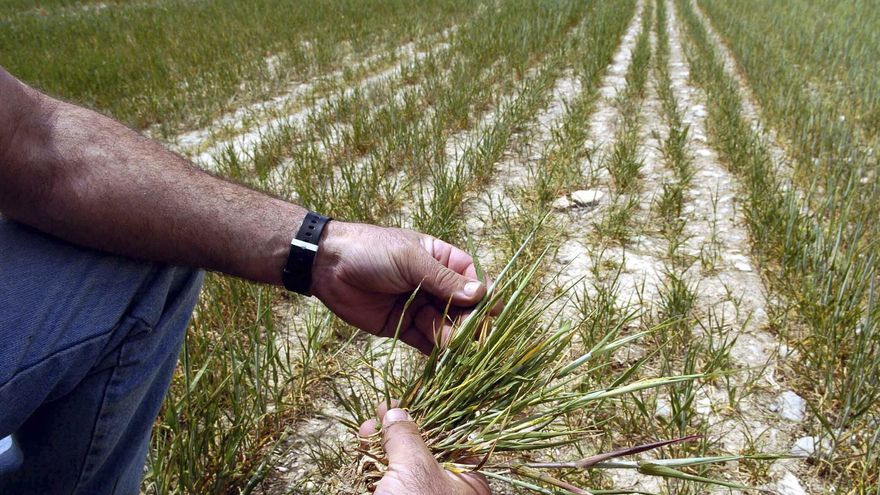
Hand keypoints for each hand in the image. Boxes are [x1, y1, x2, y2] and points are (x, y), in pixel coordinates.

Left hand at [311, 221, 492, 353]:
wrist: (327, 265)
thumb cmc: (372, 251)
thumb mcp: (410, 260)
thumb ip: (443, 280)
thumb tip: (480, 294)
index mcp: (441, 260)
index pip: (473, 279)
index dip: (484, 295)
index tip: (492, 312)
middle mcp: (434, 285)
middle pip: (463, 308)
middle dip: (470, 322)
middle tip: (475, 337)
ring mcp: (419, 307)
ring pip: (446, 327)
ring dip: (453, 338)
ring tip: (455, 346)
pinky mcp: (402, 327)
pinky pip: (425, 342)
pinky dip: (436, 352)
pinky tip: (444, 359)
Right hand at [359, 404, 490, 494]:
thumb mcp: (415, 470)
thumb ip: (406, 437)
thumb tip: (398, 413)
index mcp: (467, 480)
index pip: (449, 436)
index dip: (423, 415)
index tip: (399, 402)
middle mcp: (447, 491)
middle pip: (422, 450)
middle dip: (396, 430)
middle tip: (376, 416)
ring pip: (402, 467)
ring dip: (381, 446)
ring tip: (364, 432)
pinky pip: (388, 485)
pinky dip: (374, 469)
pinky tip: (362, 453)